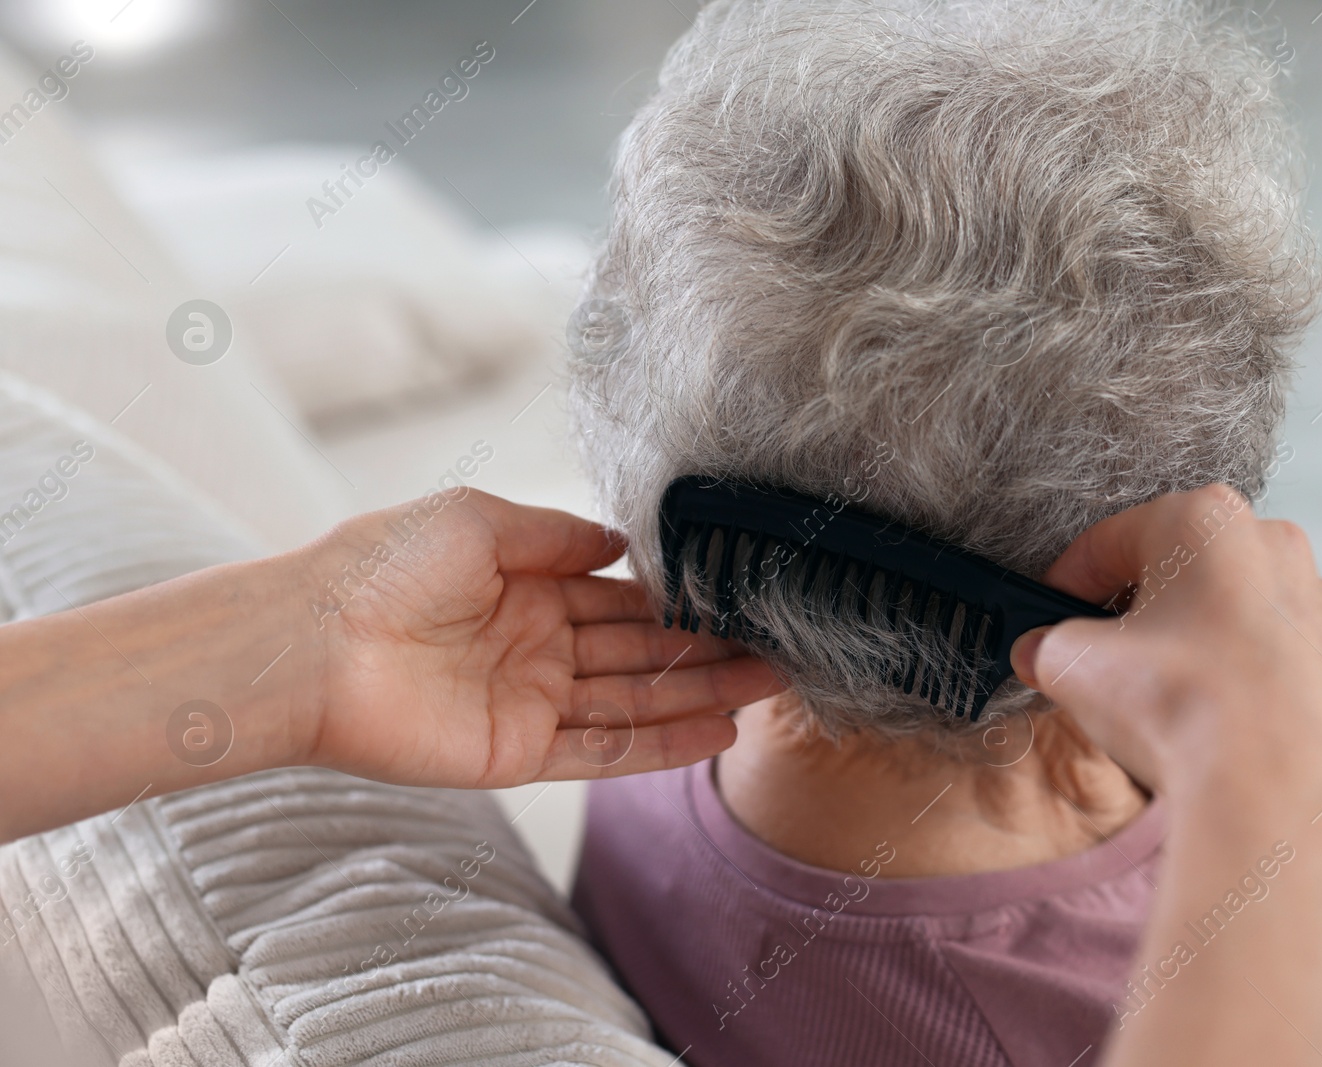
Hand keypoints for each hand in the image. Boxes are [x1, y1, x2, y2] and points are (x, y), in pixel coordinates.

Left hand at [295, 490, 781, 787]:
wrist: (313, 642)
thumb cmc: (383, 564)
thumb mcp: (478, 520)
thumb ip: (556, 535)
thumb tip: (622, 544)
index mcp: (525, 588)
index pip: (621, 598)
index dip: (679, 599)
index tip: (740, 594)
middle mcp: (535, 646)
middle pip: (640, 652)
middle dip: (708, 649)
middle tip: (780, 646)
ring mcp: (529, 702)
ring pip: (635, 701)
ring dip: (702, 695)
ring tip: (772, 686)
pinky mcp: (517, 753)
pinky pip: (604, 752)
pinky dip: (662, 745)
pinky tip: (717, 732)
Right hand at [1008, 486, 1321, 1066]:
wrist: (1279, 791)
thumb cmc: (1181, 708)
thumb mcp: (1073, 666)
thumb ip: (1047, 646)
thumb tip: (1039, 654)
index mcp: (1203, 519)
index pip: (1110, 541)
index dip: (1066, 581)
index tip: (1047, 613)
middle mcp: (1275, 544)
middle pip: (1181, 570)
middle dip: (1139, 609)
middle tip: (1103, 659)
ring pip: (1237, 612)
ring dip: (1198, 643)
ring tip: (1165, 701)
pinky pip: (1283, 658)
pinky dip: (1250, 679)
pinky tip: (1222, 723)